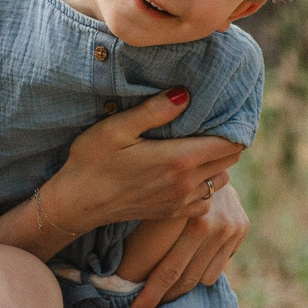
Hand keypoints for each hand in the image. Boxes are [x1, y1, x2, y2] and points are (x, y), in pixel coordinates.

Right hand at [39, 88, 243, 234]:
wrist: (76, 203)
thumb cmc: (92, 160)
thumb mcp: (117, 127)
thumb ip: (155, 110)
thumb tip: (186, 93)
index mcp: (180, 159)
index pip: (230, 143)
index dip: (232, 126)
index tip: (221, 112)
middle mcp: (187, 183)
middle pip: (230, 160)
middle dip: (226, 141)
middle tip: (209, 125)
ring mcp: (181, 202)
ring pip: (221, 181)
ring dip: (216, 164)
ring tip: (198, 147)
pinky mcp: (171, 213)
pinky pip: (206, 202)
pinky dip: (205, 187)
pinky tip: (187, 174)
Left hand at [127, 183, 247, 307]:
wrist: (207, 149)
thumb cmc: (161, 174)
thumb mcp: (148, 200)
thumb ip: (141, 233)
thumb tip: (117, 277)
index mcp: (183, 216)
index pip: (166, 270)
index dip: (148, 295)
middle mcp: (209, 222)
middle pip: (182, 277)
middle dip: (158, 299)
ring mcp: (228, 226)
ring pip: (200, 277)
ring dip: (178, 287)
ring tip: (158, 294)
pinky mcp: (241, 228)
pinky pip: (216, 268)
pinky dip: (199, 272)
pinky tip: (183, 270)